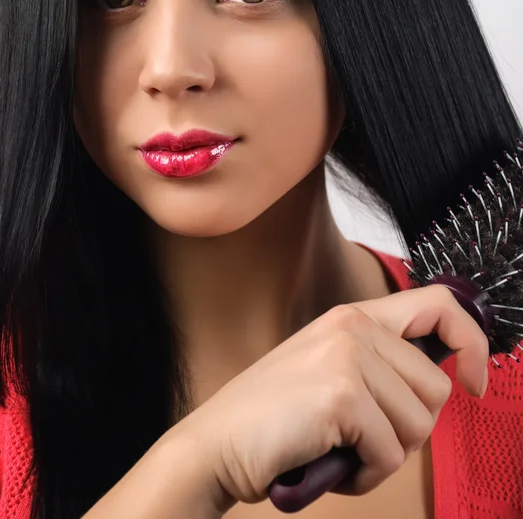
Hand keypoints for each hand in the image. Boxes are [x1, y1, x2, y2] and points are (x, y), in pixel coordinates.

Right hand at [183, 285, 488, 511]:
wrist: (214, 443)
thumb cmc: (271, 417)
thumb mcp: (327, 368)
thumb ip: (377, 363)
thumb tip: (437, 380)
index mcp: (350, 317)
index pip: (438, 306)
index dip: (470, 343)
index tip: (474, 381)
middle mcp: (351, 328)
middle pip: (435, 387)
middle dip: (407, 427)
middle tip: (363, 438)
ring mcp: (347, 358)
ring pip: (418, 424)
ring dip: (384, 454)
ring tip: (341, 451)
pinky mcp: (342, 397)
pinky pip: (389, 454)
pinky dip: (365, 476)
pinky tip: (330, 465)